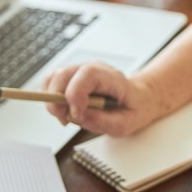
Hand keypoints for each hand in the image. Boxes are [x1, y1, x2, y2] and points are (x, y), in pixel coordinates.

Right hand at [41, 63, 158, 136]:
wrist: (138, 99)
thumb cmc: (134, 108)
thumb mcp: (126, 123)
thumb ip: (104, 121)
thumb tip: (79, 117)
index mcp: (111, 77)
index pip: (86, 74)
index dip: (75, 94)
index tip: (75, 114)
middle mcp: (93, 69)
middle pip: (63, 74)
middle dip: (57, 100)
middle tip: (66, 120)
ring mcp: (81, 71)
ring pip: (53, 77)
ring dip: (52, 100)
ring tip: (67, 117)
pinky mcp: (72, 78)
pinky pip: (52, 83)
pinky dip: (52, 99)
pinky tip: (65, 111)